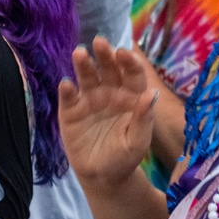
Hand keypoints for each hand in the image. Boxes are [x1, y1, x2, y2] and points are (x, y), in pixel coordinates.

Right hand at [59, 37, 154, 187]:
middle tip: (99, 42)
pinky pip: (69, 97)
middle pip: (108, 68)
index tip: (124, 54)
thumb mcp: (138, 141)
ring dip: (83, 64)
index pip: (132, 74)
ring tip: (79, 53)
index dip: (128, 62)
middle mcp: (110, 92)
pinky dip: (67, 89)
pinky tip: (66, 83)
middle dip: (104, 55)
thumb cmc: (125, 157)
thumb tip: (151, 93)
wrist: (102, 176)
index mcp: (131, 96)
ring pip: (87, 77)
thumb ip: (143, 118)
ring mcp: (89, 100)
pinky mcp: (71, 111)